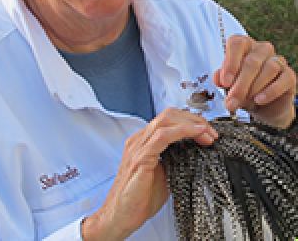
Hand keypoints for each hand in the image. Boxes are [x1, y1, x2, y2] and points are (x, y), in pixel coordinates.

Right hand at [81, 108, 217, 240]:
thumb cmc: (139, 199)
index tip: (207, 133)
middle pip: (168, 115)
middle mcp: (139, 140)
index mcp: (143, 142)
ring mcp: (138, 147)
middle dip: (193, 120)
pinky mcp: (140, 158)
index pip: (168, 120)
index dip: (190, 122)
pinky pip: (162, 136)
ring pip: (166, 121)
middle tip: (211, 133)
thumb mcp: (163, 175)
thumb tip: (195, 154)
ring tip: (207, 133)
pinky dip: (181, 131)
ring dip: (191, 124)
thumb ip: (174, 160)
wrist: (119, 216)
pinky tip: (195, 132)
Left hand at [213, 35, 295, 128]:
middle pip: (252, 61)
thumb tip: (218, 79)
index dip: (230, 62)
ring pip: (269, 68)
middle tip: (231, 101)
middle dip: (240, 84)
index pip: (237, 43)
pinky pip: (283, 79)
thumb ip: (221, 79)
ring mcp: (278, 60)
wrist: (262, 107)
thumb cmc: (243, 89)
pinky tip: (259, 100)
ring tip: (244, 101)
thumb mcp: (229, 85)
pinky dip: (270, 91)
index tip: (225, 83)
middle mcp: (262, 49)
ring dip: (254, 88)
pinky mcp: (289, 75)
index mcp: (244, 45)